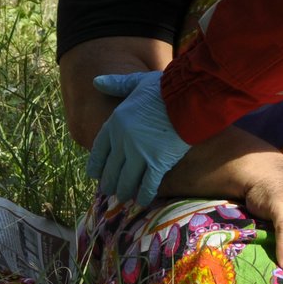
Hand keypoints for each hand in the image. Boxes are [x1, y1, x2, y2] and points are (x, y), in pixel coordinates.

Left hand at [86, 71, 192, 205]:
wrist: (188, 99)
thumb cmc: (165, 88)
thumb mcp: (136, 82)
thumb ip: (116, 84)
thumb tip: (95, 81)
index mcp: (116, 122)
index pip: (99, 149)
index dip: (96, 164)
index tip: (94, 174)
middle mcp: (124, 141)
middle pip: (112, 168)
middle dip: (109, 182)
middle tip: (109, 191)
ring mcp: (141, 154)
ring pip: (127, 179)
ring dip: (124, 191)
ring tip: (123, 197)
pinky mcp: (159, 163)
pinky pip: (148, 184)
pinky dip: (144, 194)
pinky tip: (142, 201)